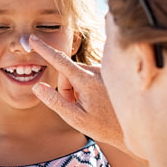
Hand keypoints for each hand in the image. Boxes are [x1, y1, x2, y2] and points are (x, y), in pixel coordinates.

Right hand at [28, 35, 125, 150]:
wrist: (134, 127)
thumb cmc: (104, 126)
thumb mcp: (75, 118)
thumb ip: (54, 101)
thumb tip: (37, 86)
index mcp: (87, 80)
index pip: (59, 61)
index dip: (44, 49)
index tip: (32, 38)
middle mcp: (96, 71)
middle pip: (67, 73)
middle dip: (66, 89)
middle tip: (76, 108)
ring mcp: (103, 71)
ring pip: (76, 75)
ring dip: (76, 89)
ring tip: (90, 106)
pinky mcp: (107, 73)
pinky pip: (87, 76)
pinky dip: (86, 87)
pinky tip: (98, 101)